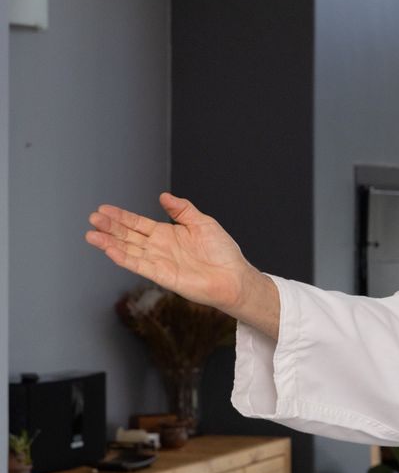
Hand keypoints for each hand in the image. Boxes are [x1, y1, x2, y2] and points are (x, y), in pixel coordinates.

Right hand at [85, 193, 254, 313]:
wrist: (234, 276)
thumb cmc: (222, 251)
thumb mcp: (202, 223)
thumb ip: (182, 210)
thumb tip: (163, 196)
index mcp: (167, 234)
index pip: (138, 224)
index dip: (121, 217)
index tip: (103, 209)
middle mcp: (159, 247)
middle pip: (128, 235)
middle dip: (110, 227)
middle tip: (93, 217)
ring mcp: (158, 261)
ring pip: (128, 250)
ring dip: (109, 242)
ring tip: (91, 233)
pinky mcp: (162, 275)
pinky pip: (138, 265)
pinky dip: (123, 257)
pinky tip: (109, 249)